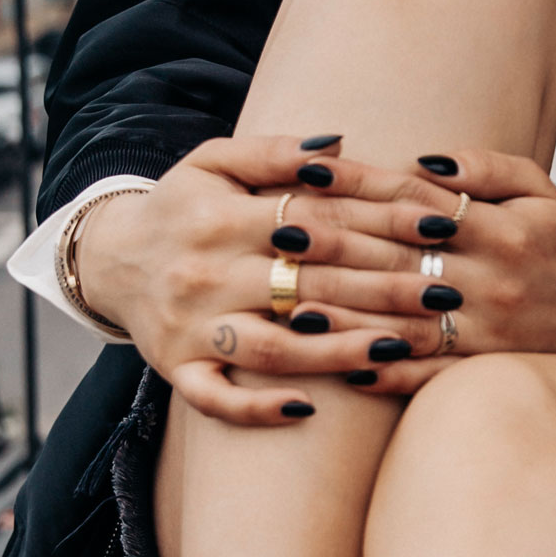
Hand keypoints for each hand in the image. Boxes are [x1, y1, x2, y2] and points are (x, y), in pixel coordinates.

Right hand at [74, 138, 457, 424]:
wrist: (110, 259)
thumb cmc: (182, 207)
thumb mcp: (214, 161)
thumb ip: (275, 152)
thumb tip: (340, 148)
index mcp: (218, 215)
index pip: (313, 218)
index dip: (380, 222)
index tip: (439, 228)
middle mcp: (204, 272)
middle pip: (305, 283)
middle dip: (382, 289)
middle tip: (445, 294)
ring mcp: (191, 327)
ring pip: (270, 347)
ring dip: (337, 352)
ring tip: (398, 348)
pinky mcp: (178, 369)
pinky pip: (216, 398)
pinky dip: (257, 406)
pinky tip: (306, 409)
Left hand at [311, 147, 555, 363]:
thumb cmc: (548, 242)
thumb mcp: (535, 188)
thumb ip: (484, 167)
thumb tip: (425, 161)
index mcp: (499, 229)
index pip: (416, 202)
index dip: (361, 185)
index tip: (308, 173)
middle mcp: (488, 280)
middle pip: (399, 259)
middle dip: (336, 245)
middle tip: (278, 233)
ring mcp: (482, 329)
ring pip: (404, 321)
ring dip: (348, 314)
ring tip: (292, 302)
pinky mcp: (479, 367)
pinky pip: (428, 374)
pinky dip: (387, 374)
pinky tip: (344, 368)